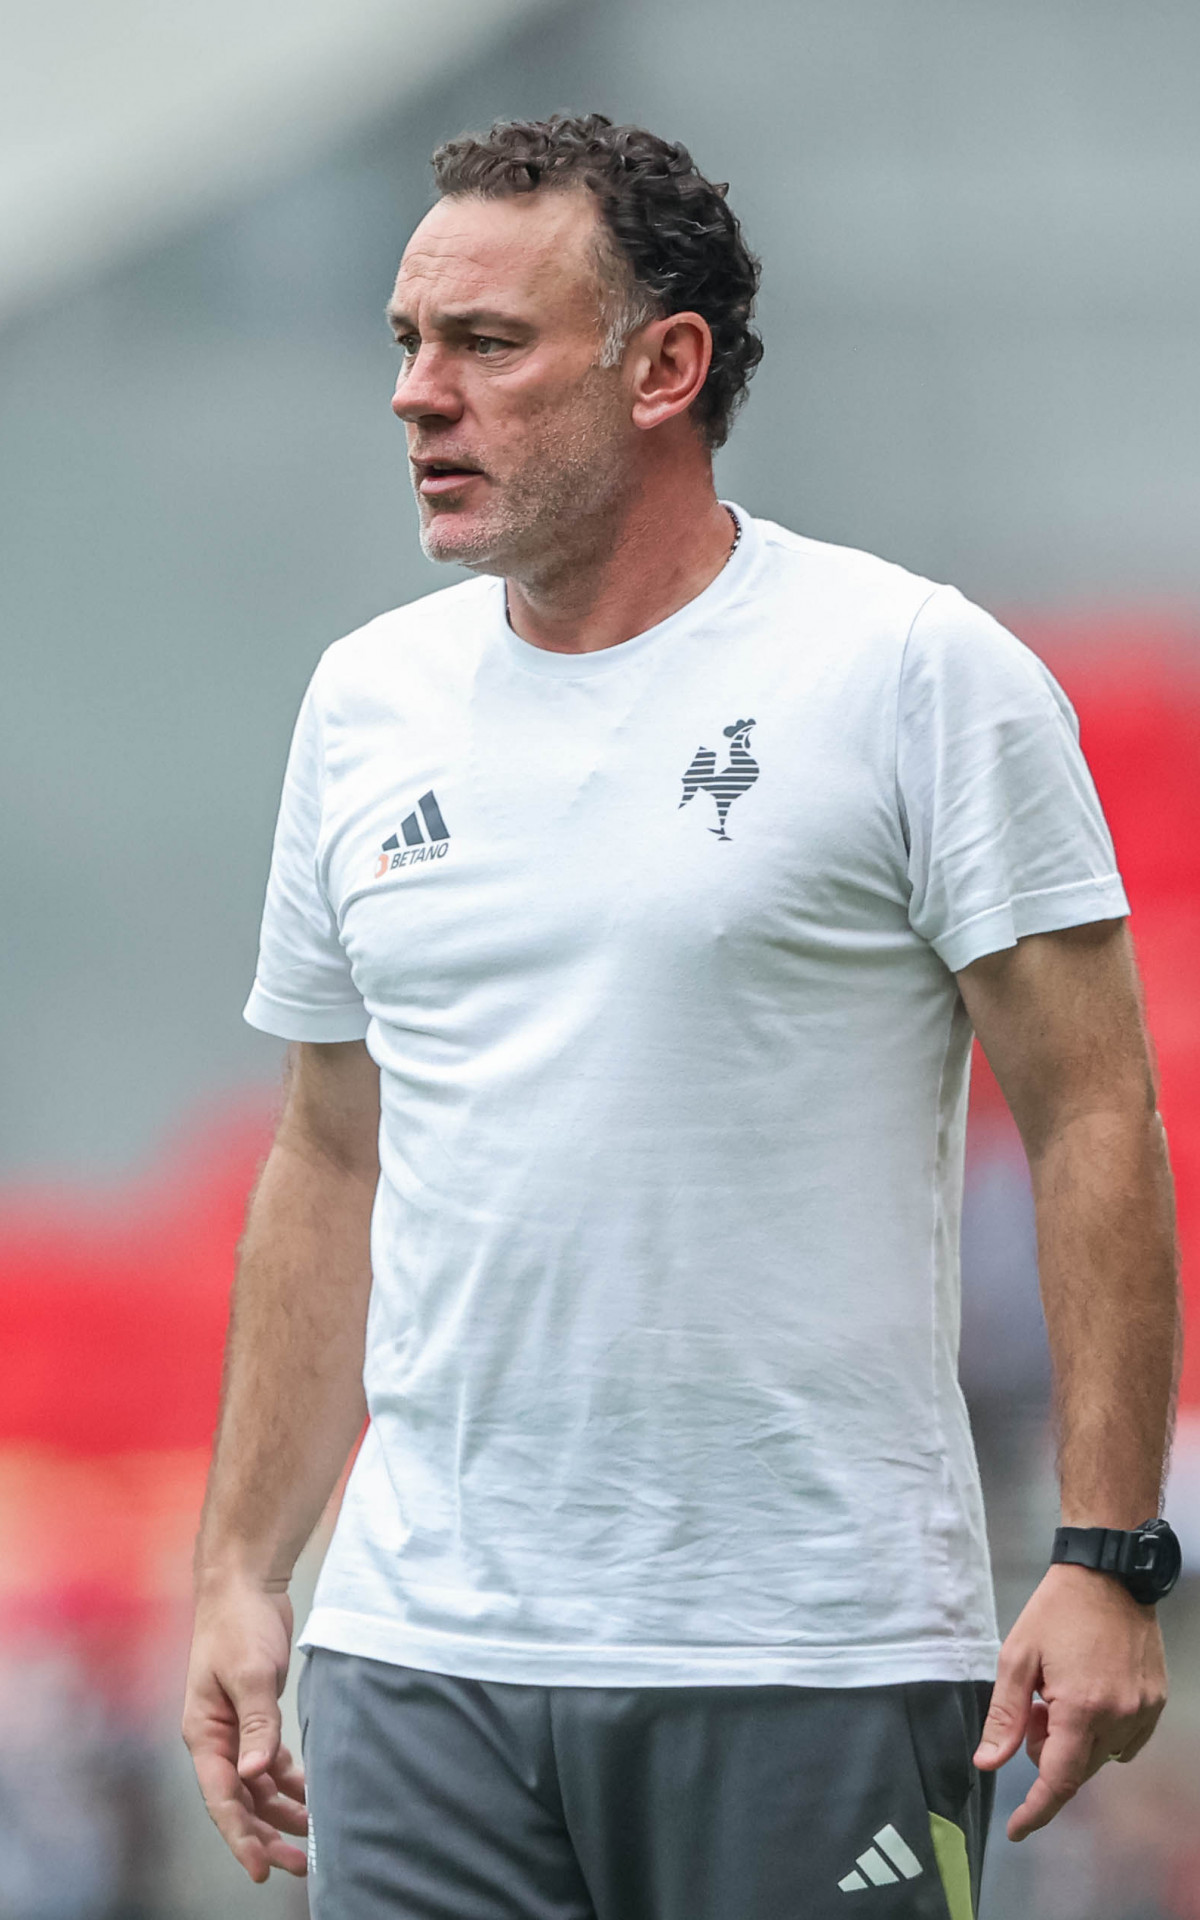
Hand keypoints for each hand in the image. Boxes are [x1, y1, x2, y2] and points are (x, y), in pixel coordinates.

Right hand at [182, 1579, 308, 1882]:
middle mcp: (217, 1739)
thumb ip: (257, 1724)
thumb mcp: (249, 1673)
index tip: (262, 1869)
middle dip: (266, 1836)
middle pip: (240, 1802)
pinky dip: (289, 1782)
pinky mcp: (257, 1716)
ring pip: (258, 1787)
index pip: (221, 1799)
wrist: (245, 1583)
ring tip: (314, 1836)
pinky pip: (271, 1763)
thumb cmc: (239, 1624)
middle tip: (299, 1865)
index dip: (241, 1837)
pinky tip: (311, 1795)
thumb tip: (255, 1775)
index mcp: (204, 1734)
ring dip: (282, 1812)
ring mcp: (237, 1730)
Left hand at [973, 1563, 1167, 1840]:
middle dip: (1048, 1752)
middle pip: (1077, 1768)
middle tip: (1035, 1708)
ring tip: (1060, 1693)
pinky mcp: (1156, 1701)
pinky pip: (1126, 1740)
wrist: (1108, 1574)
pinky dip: (1102, 1733)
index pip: (1058, 1780)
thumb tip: (988, 1763)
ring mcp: (1143, 1711)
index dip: (1035, 1810)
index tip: (1016, 1830)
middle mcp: (1118, 1717)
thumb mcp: (1017, 1657)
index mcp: (1081, 1708)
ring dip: (1075, 1741)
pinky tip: (1088, 1696)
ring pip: (1101, 1756)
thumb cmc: (1056, 1611)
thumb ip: (1004, 1715)